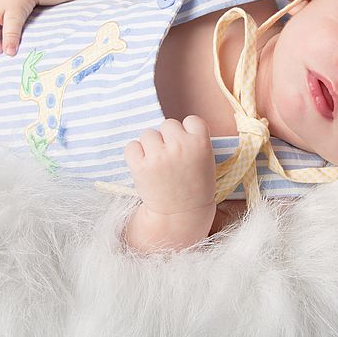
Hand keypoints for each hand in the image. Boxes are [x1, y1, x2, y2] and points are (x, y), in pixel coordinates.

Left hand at [124, 116, 216, 247]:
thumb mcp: (206, 162)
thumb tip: (169, 127)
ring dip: (150, 146)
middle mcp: (180, 146)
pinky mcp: (141, 166)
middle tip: (170, 157)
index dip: (186, 132)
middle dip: (167, 138)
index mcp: (200, 143)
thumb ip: (193, 141)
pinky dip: (135, 155)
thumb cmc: (195, 188)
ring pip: (148, 134)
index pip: (191, 120)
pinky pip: (132, 146)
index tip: (186, 145)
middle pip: (167, 124)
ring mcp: (159, 156)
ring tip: (157, 164)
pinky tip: (144, 166)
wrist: (180, 216)